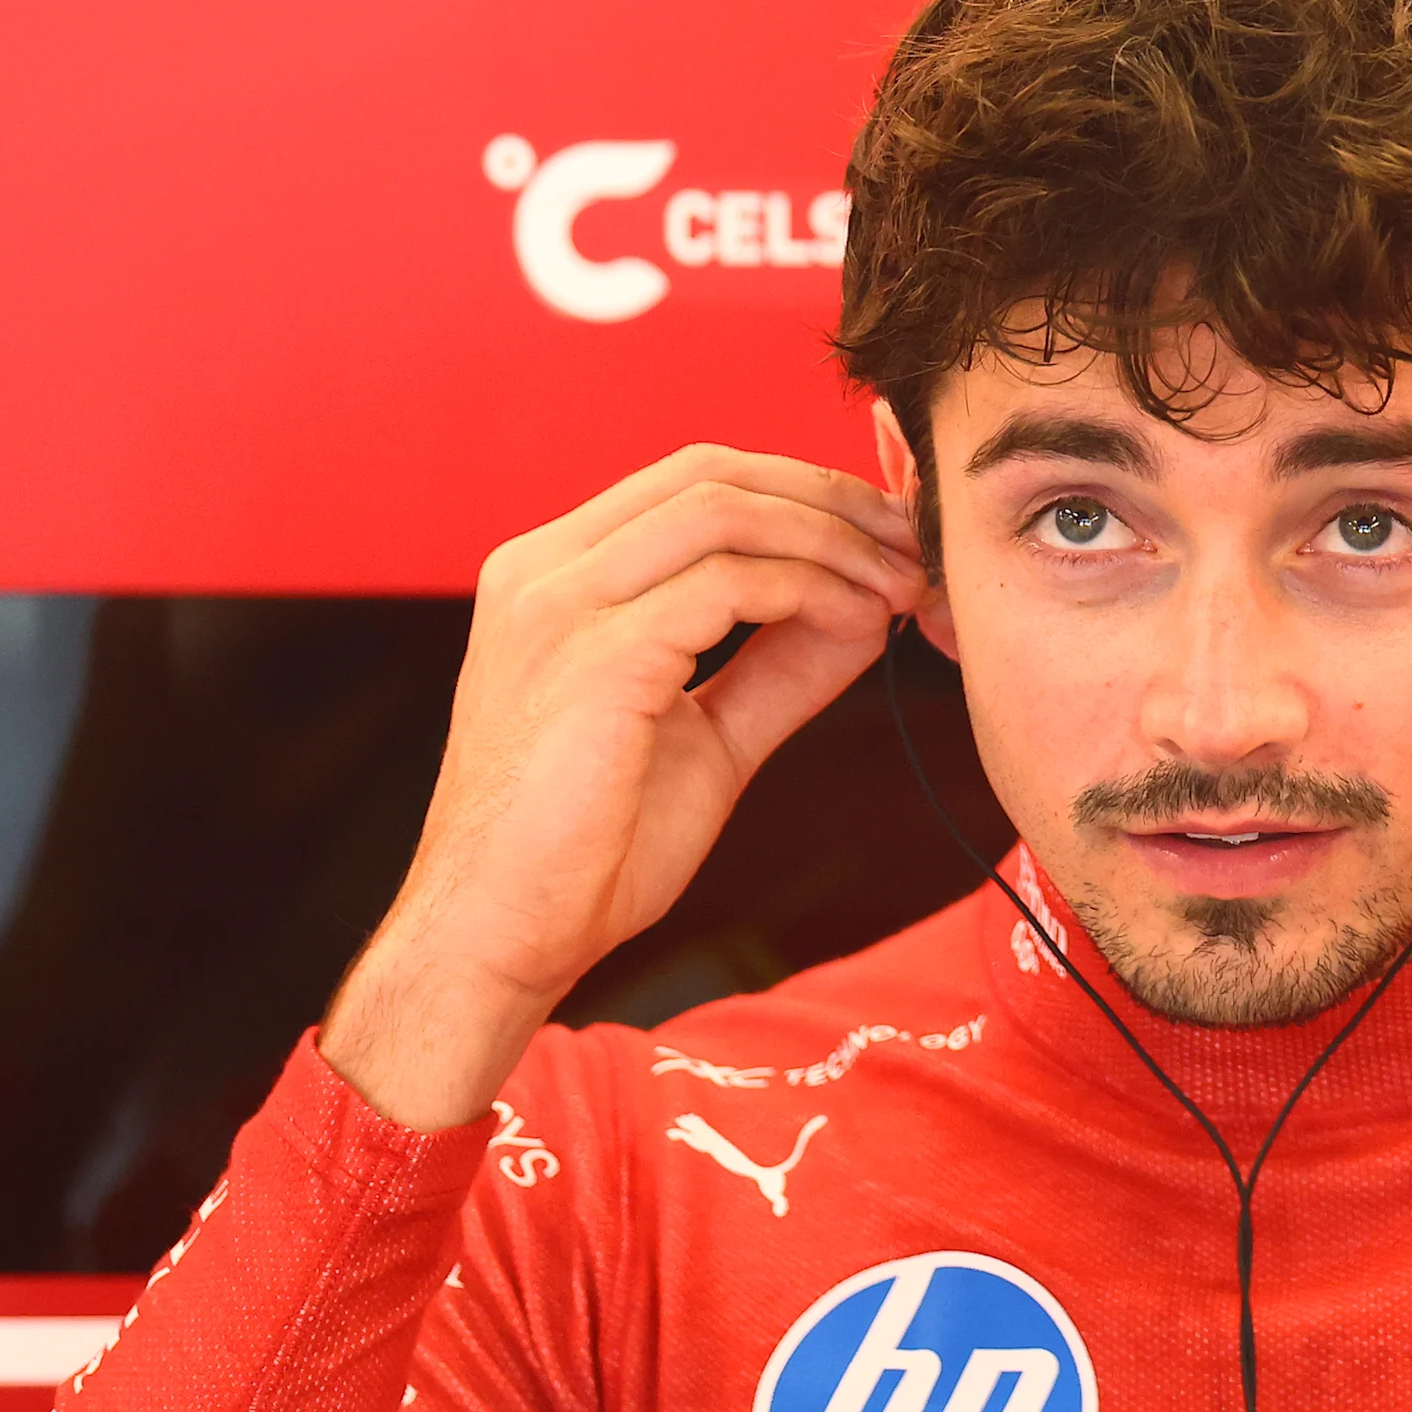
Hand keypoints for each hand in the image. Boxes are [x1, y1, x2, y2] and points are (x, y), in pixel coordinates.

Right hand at [325, 447, 923, 1127]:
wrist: (498, 938)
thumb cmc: (586, 852)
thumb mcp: (704, 738)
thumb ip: (776, 668)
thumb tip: (864, 612)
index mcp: (553, 576)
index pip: (689, 482)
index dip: (800, 492)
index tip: (885, 536)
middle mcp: (543, 569)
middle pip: (711, 474)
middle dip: (829, 498)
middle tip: (913, 546)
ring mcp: (559, 604)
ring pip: (723, 513)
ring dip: (833, 541)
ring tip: (901, 585)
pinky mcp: (593, 655)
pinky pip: (728, 584)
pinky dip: (811, 590)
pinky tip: (860, 624)